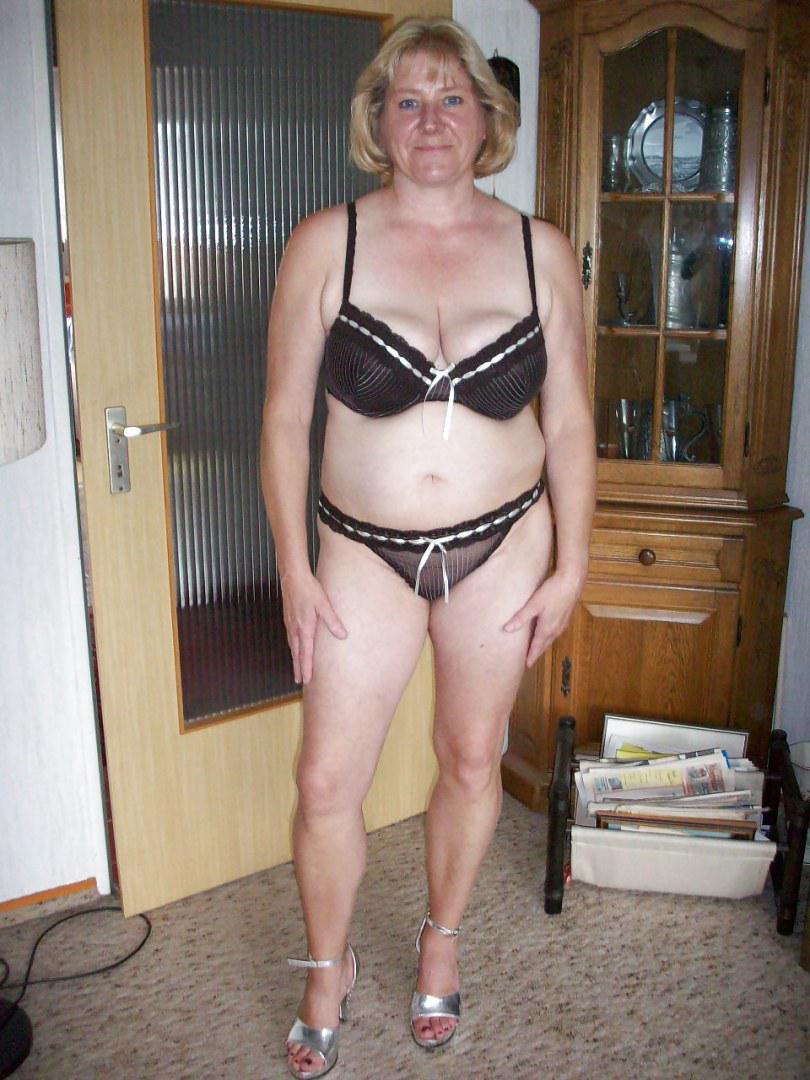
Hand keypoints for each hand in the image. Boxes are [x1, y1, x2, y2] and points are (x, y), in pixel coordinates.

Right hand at [280, 569, 346, 684]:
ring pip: (292, 647)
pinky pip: (290, 638)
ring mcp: (290, 624)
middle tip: (300, 681)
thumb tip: (343, 636)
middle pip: (296, 653)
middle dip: (298, 668)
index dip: (306, 667)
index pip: (305, 653)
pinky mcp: (288, 619)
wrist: (292, 577)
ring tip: (297, 669)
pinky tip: (295, 648)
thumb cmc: (309, 590)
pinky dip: (293, 648)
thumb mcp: (324, 604)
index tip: (307, 680)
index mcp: (304, 628)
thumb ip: (333, 621)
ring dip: (295, 659)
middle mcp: (295, 629)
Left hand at [503, 571, 582, 667]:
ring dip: (543, 645)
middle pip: (544, 645)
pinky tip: (547, 633)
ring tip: (537, 648)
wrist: (572, 582)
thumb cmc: (552, 592)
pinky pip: (556, 632)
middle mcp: (556, 629)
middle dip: (537, 652)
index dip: (531, 656)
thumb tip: (506, 629)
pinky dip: (549, 637)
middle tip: (530, 660)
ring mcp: (563, 624)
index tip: (526, 665)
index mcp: (547, 629)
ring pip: (551, 639)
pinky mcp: (566, 617)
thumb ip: (521, 618)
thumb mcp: (534, 605)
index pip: (537, 647)